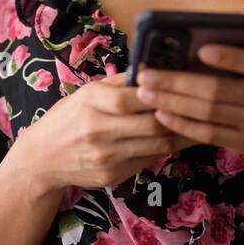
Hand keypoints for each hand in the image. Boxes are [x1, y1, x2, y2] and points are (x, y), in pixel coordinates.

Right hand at [15, 72, 200, 194]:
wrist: (40, 159)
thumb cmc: (67, 119)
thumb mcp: (86, 93)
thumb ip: (118, 83)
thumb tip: (152, 69)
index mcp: (91, 102)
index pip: (134, 96)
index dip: (163, 91)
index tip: (184, 84)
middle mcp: (97, 130)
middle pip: (152, 123)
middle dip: (179, 115)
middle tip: (202, 106)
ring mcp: (106, 156)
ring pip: (157, 144)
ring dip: (181, 134)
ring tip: (200, 123)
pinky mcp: (112, 175)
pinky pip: (148, 160)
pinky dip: (165, 148)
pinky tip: (178, 139)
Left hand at [135, 10, 243, 165]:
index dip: (228, 58)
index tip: (201, 50)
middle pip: (216, 91)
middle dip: (177, 83)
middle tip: (145, 75)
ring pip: (207, 113)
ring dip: (172, 103)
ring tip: (145, 92)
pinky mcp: (243, 142)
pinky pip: (208, 134)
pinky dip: (183, 125)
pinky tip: (162, 114)